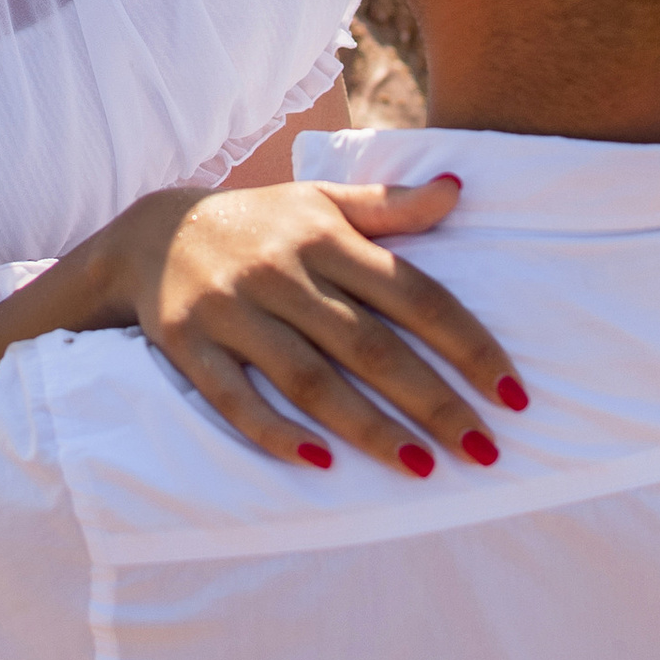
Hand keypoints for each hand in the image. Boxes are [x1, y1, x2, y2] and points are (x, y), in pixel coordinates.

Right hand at [99, 174, 523, 475]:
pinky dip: (275, 431)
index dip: (467, 344)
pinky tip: (321, 463)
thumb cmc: (258, 224)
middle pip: (369, 345)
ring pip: (310, 378)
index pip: (413, 294)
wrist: (147, 235)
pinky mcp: (188, 345)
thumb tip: (458, 191)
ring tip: (422, 468)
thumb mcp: (320, 202)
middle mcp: (282, 272)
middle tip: (484, 449)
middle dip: (432, 400)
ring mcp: (232, 310)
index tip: (512, 393)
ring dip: (369, 427)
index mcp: (324, 236)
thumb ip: (389, 205)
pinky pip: (234, 398)